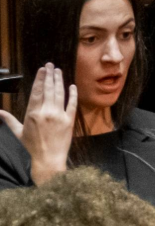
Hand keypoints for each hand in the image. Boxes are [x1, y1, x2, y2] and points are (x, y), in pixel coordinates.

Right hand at [0, 64, 76, 182]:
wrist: (48, 159)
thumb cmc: (33, 147)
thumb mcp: (19, 132)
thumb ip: (9, 120)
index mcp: (32, 113)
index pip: (37, 91)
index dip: (40, 78)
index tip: (43, 69)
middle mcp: (46, 112)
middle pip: (49, 89)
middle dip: (50, 75)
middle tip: (51, 65)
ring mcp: (58, 116)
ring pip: (59, 94)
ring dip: (59, 81)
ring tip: (59, 71)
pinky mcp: (69, 121)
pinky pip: (72, 105)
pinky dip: (73, 95)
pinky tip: (73, 86)